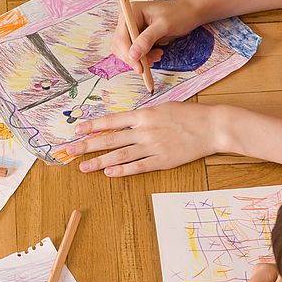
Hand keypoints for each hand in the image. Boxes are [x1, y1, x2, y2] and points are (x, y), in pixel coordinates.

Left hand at [66, 102, 222, 176]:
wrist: (212, 126)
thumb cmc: (189, 115)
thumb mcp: (163, 108)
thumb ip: (144, 116)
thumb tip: (127, 121)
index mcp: (144, 115)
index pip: (111, 120)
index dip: (92, 125)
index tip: (77, 130)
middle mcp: (144, 130)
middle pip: (110, 139)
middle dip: (87, 145)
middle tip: (70, 151)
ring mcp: (153, 146)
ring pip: (119, 155)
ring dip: (99, 162)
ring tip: (84, 167)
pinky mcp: (162, 160)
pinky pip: (138, 167)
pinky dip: (122, 170)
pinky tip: (109, 173)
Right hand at [111, 0, 204, 72]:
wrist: (191, 12)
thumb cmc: (179, 14)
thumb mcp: (164, 26)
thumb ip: (147, 39)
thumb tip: (133, 55)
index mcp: (131, 12)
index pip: (120, 37)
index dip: (127, 53)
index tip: (139, 67)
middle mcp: (128, 20)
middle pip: (120, 46)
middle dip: (134, 57)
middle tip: (151, 62)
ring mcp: (133, 29)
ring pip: (127, 51)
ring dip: (140, 58)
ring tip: (158, 56)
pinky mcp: (139, 37)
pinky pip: (135, 52)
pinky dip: (144, 57)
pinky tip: (157, 54)